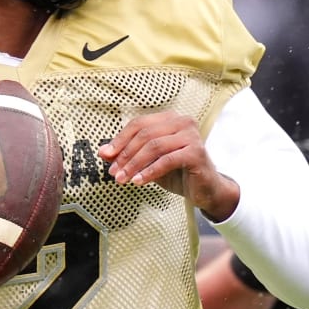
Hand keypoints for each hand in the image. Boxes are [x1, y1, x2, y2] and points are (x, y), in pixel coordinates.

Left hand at [97, 110, 238, 221]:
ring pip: (154, 146)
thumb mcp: (148, 162)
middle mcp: (182, 122)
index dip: (120, 139)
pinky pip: (167, 160)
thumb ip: (128, 154)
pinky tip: (139, 181)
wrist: (205, 190)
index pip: (139, 124)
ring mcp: (191, 136)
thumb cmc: (176, 172)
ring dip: (134, 164)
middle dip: (125, 154)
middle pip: (145, 134)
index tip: (106, 156)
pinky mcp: (197, 152)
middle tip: (113, 172)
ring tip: (123, 179)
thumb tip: (103, 152)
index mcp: (169, 118)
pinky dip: (150, 171)